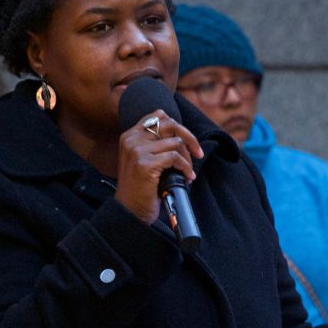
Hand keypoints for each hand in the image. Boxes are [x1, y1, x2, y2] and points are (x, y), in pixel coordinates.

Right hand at [115, 109, 202, 223]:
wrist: (129, 211)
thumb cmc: (140, 189)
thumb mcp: (142, 160)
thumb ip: (154, 144)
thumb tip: (182, 136)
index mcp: (130, 136)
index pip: (158, 116)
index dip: (177, 126)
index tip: (187, 141)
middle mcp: (131, 139)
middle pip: (170, 123)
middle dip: (189, 137)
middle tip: (197, 153)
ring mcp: (137, 151)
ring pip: (176, 142)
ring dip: (188, 158)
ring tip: (188, 171)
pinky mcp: (145, 164)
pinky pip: (175, 158)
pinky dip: (186, 167)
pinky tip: (187, 177)